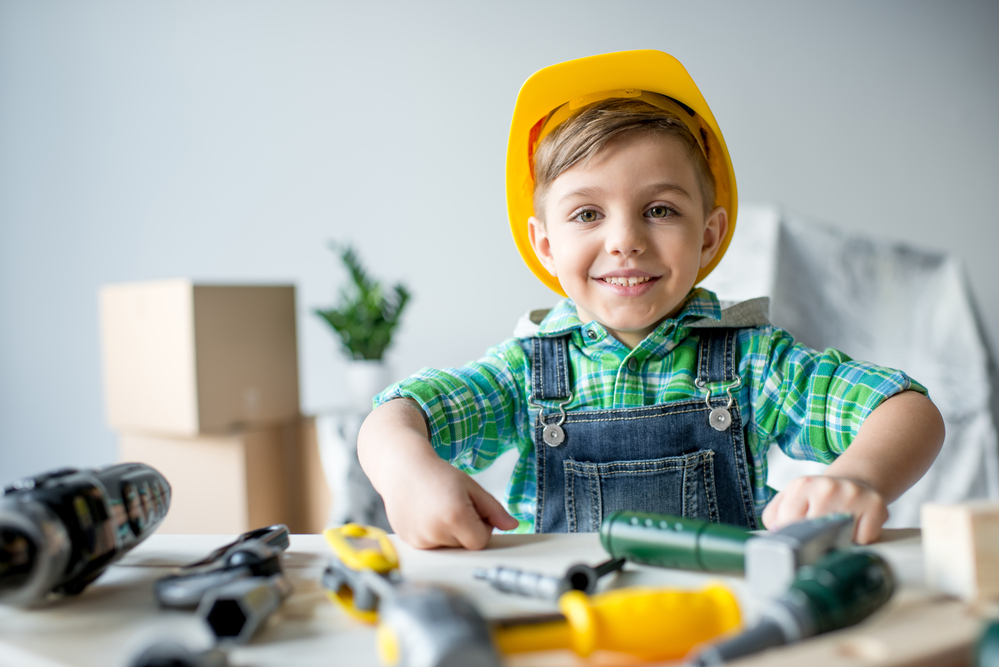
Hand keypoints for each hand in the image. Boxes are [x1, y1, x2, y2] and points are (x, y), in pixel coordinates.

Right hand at [381, 453, 518, 549]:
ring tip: (438, 508)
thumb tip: (512, 525)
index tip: (474, 510)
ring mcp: (420, 539)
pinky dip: (433, 533)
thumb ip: (494, 509)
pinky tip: (426, 514)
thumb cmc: (438, 474)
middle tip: (454, 505)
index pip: (481, 541)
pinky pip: (431, 545)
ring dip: (449, 532)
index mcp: (455, 516)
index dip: (482, 526)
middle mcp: (436, 531)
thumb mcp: (471, 487)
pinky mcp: (409, 541)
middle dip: (465, 529)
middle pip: (464, 545)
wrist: (402, 467)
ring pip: (448, 547)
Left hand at [761, 475, 887, 543]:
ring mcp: (852, 495)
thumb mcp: (790, 498)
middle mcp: (826, 487)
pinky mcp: (875, 505)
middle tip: (818, 536)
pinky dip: (859, 541)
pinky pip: (863, 540)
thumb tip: (777, 532)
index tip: (796, 538)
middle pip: (814, 532)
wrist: (854, 482)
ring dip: (837, 542)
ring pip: (839, 538)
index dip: (791, 536)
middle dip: (814, 541)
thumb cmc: (819, 497)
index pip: (788, 520)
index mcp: (801, 485)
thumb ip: (774, 516)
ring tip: (836, 529)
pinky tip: (855, 528)